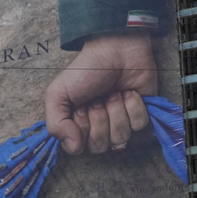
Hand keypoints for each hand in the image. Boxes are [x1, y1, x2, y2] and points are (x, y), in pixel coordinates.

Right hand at [44, 31, 157, 154]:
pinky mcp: (141, 116)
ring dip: (117, 110)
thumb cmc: (86, 71)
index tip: (81, 107)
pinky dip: (134, 106)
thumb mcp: (58, 94)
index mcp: (77, 127)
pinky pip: (139, 125)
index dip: (81, 128)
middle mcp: (99, 130)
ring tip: (114, 93)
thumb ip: (55, 124)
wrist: (116, 49)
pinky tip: (129, 92)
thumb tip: (73, 148)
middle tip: (98, 98)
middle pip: (101, 146)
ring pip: (121, 137)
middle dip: (100, 119)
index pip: (79, 148)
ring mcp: (121, 124)